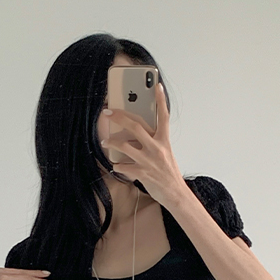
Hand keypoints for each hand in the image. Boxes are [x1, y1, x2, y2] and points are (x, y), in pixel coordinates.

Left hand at [102, 91, 185, 220]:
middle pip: (136, 126)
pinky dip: (117, 165)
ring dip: (112, 143)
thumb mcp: (165, 151)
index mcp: (164, 140)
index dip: (161, 100)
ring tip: (105, 142)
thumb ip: (153, 140)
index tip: (157, 86)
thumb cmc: (168, 171)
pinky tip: (115, 164)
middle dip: (119, 117)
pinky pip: (124, 166)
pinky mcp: (142, 174)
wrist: (175, 193)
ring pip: (125, 146)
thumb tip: (134, 131)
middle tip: (108, 112)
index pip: (163, 116)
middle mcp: (157, 148)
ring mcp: (149, 161)